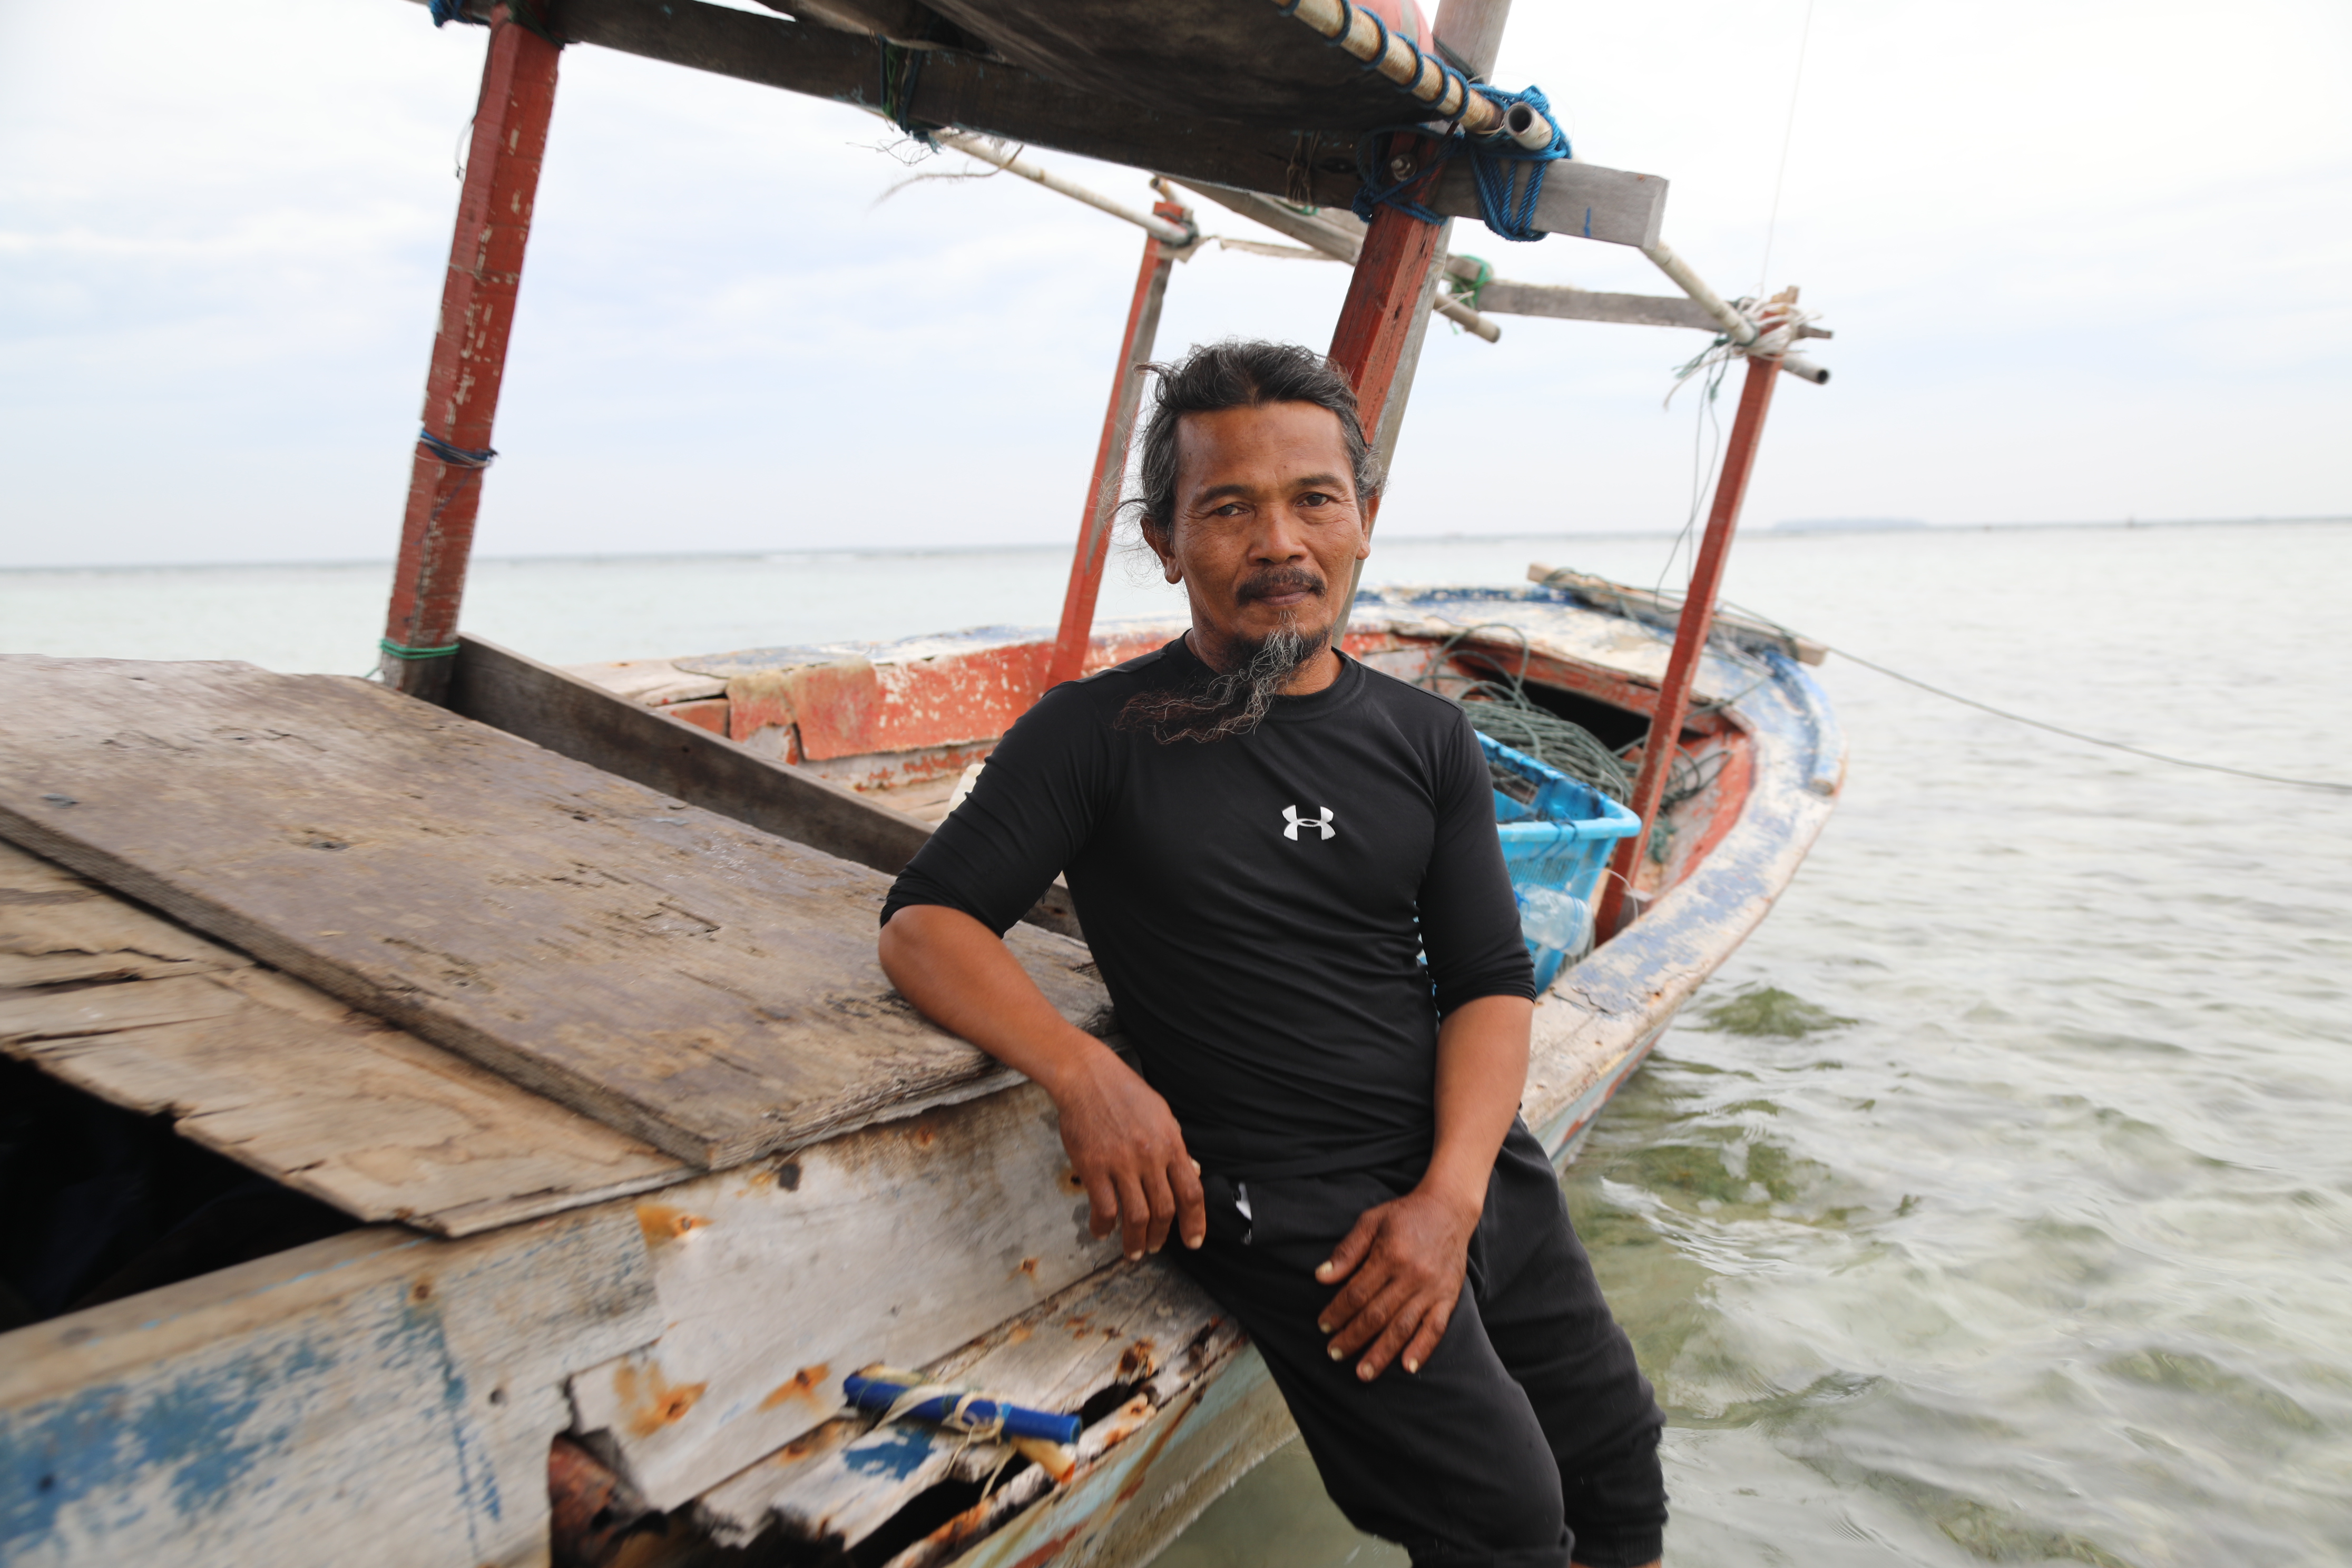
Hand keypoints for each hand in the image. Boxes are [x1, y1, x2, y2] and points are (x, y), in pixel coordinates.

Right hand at [1047, 1043, 1205, 1260]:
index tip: (1194, 1241)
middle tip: (1156, 1247)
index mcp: (1170, 1143)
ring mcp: (1121, 1163)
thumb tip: (1193, 1172)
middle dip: (1162, 1236)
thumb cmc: (1124, 1092)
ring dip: (1136, 1241)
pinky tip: (1101, 1231)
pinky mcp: (1094, 1167)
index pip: (1191, 1192)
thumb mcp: (1161, 1114)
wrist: (1087, 1076)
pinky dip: (1103, 1226)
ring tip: (1133, 1251)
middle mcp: (1150, 1157)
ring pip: (1136, 1217)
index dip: (1195, 1222)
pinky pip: (1104, 1208)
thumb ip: (1176, 1146)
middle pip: (1164, 1210)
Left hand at [1314, 1185, 1479, 1380]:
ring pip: (1403, 1327)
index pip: (1356, 1293)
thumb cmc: (1405, 1215)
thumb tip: (1321, 1277)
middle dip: (1353, 1337)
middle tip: (1334, 1354)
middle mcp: (1411, 1275)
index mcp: (1389, 1255)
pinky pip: (1436, 1328)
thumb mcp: (1371, 1221)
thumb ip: (1347, 1251)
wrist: (1449, 1208)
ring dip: (1382, 1353)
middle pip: (1377, 1315)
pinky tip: (1407, 1367)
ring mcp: (1432, 1288)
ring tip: (1363, 1373)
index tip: (1323, 1326)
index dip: (1337, 1312)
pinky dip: (1422, 1349)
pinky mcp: (1449, 1296)